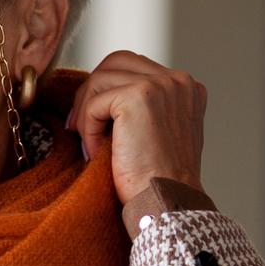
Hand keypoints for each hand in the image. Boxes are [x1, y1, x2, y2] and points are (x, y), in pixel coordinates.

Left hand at [65, 51, 206, 207]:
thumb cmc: (158, 180)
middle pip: (115, 62)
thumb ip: (143, 109)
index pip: (133, 68)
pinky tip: (96, 153)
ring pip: (100, 79)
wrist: (165, 203)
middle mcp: (178, 80)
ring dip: (86, 113)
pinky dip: (87, 129)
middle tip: (78, 128)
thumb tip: (101, 98)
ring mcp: (161, 85)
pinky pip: (94, 103)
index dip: (105, 93)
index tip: (91, 124)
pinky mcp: (139, 96)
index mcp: (185, 87)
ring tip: (91, 145)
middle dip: (91, 93)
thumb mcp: (157, 134)